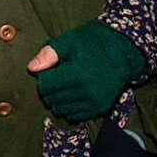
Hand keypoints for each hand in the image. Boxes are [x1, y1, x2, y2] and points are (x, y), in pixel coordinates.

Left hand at [28, 20, 145, 121]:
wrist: (124, 49)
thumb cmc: (94, 42)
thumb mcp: (70, 41)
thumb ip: (49, 54)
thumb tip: (31, 68)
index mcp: (78, 74)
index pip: (45, 85)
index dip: (42, 77)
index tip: (48, 69)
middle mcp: (87, 92)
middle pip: (52, 98)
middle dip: (48, 88)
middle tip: (56, 76)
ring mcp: (95, 102)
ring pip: (62, 109)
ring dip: (57, 99)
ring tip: (64, 84)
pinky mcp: (101, 108)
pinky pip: (76, 116)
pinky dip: (69, 107)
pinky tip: (72, 94)